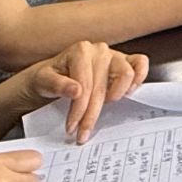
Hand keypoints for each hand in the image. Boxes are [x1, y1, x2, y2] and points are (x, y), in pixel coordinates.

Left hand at [17, 40, 149, 143]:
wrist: (51, 76)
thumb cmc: (47, 78)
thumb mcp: (41, 81)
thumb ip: (57, 84)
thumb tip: (76, 90)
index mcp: (81, 51)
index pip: (86, 86)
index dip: (80, 110)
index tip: (72, 127)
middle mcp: (99, 50)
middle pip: (104, 87)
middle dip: (92, 113)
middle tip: (83, 132)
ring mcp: (114, 55)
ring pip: (126, 76)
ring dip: (116, 96)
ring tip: (103, 108)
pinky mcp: (125, 61)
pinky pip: (140, 63)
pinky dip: (138, 78)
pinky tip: (126, 93)